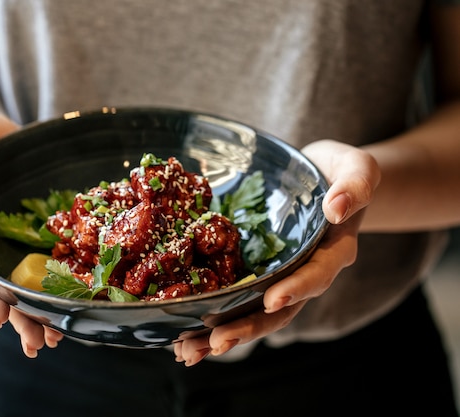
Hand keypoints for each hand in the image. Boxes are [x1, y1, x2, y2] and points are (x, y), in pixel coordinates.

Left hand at [173, 139, 380, 365]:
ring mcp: (276, 276)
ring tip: (187, 352)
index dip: (296, 289)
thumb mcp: (357, 168)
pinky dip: (210, 318)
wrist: (318, 176)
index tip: (273, 300)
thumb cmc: (338, 171)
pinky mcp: (253, 271)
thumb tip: (337, 209)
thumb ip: (355, 185)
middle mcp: (303, 273)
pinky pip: (234, 298)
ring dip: (220, 333)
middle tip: (216, 342)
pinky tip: (182, 334)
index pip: (316, 275)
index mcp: (332, 252)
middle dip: (248, 327)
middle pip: (279, 309)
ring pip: (251, 312)